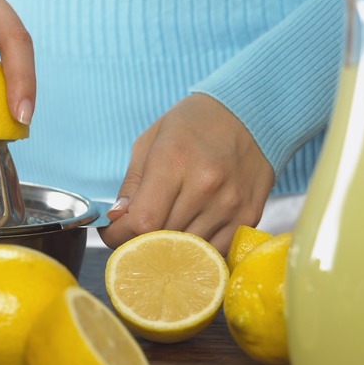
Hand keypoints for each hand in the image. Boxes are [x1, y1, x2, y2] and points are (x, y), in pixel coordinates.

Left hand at [99, 94, 274, 254]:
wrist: (250, 113)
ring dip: (169, 250)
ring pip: (189, 251)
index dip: (120, 235)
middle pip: (163, 240)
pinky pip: (215, 252)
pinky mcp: (249, 216)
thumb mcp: (150, 142)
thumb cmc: (191, 125)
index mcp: (174, 161)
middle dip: (140, 243)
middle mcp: (206, 185)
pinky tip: (189, 236)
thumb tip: (117, 220)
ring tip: (160, 236)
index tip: (113, 233)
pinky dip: (197, 251)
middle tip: (133, 236)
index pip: (142, 222)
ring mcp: (230, 204)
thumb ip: (131, 186)